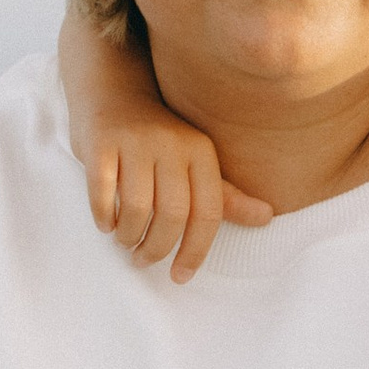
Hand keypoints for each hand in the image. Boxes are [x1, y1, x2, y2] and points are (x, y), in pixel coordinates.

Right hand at [90, 118, 274, 280]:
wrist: (112, 93)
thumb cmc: (158, 141)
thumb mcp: (195, 162)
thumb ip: (225, 195)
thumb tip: (267, 218)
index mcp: (201, 151)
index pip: (208, 212)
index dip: (195, 251)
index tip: (180, 276)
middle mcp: (172, 143)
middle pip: (173, 215)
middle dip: (157, 249)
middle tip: (143, 261)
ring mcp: (135, 141)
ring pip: (137, 208)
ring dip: (129, 237)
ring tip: (125, 242)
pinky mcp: (101, 143)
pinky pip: (102, 194)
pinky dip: (104, 218)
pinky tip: (106, 225)